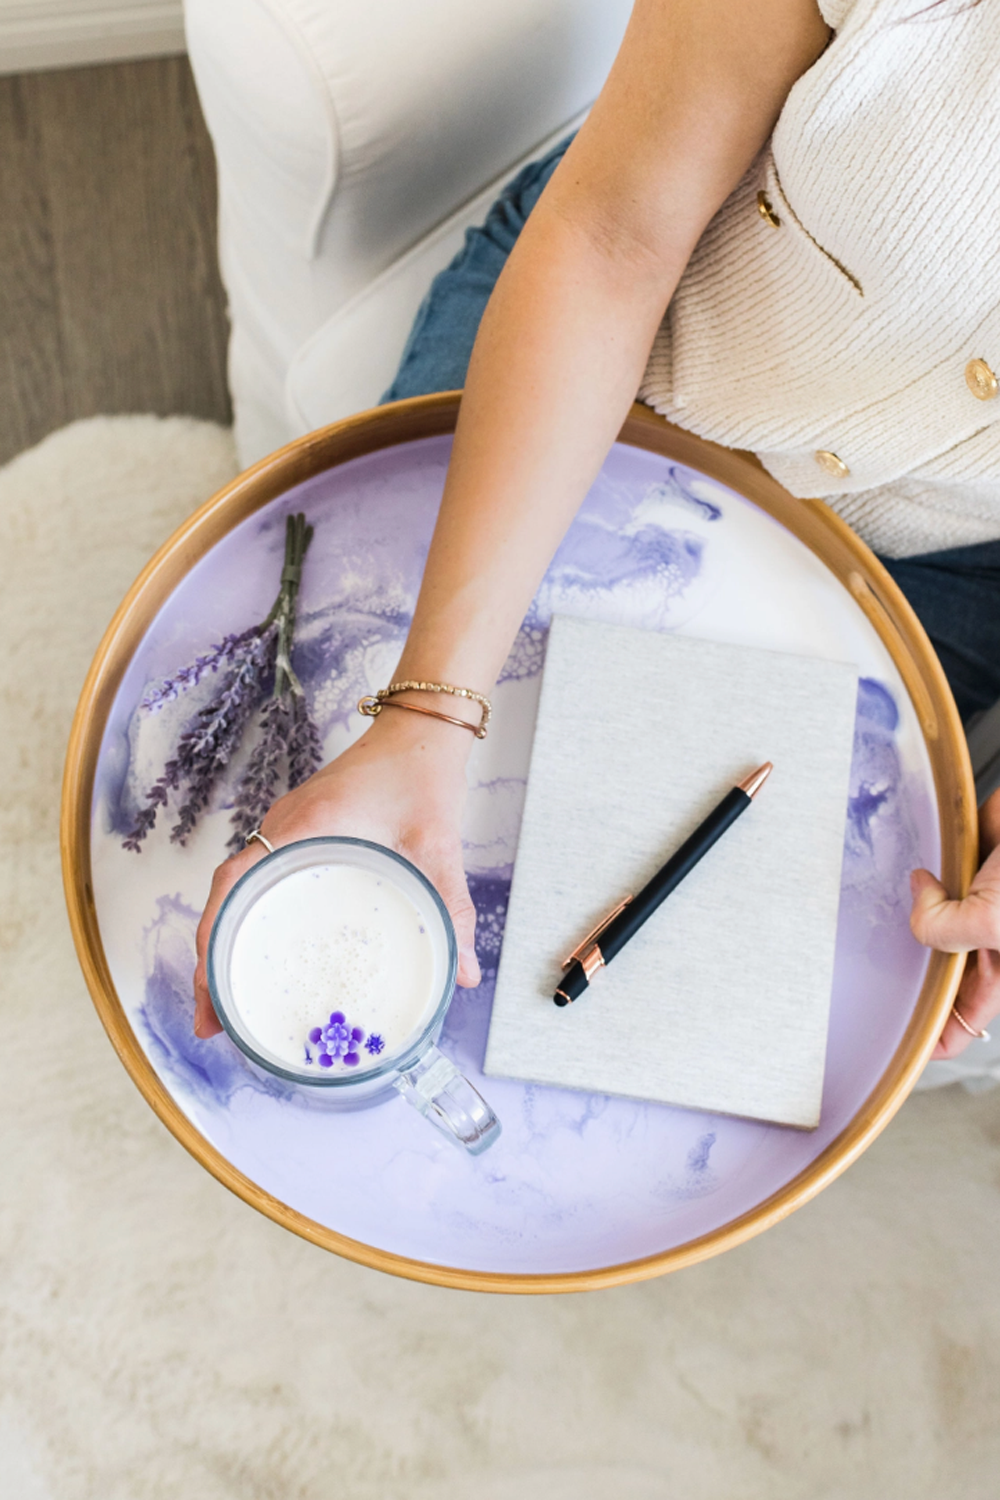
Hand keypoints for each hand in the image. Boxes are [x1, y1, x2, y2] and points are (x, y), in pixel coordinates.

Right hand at [191, 709, 480, 1037]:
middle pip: (225, 897)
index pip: (235, 883)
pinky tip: (256, 950)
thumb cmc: (422, 779)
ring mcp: (283, 828)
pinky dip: (244, 916)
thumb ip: (452, 909)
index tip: (209, 989)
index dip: (214, 939)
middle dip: (210, 960)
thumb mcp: (439, 848)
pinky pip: (254, 878)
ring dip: (223, 940)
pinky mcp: (294, 832)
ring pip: (234, 890)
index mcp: (307, 826)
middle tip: (212, 1021)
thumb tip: (466, 976)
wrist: (418, 733)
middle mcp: (282, 827)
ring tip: (224, 1001)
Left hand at [910, 785, 999, 1058]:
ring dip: (911, 911)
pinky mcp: (975, 864)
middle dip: (906, 967)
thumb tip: (918, 895)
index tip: (888, 1037)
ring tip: (891, 910)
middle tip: (870, 964)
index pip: (961, 1025)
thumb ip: (943, 927)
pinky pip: (937, 875)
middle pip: (937, 972)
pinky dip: (921, 870)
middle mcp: (992, 942)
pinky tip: (913, 868)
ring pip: (932, 920)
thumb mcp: (995, 920)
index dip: (926, 1037)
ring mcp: (982, 903)